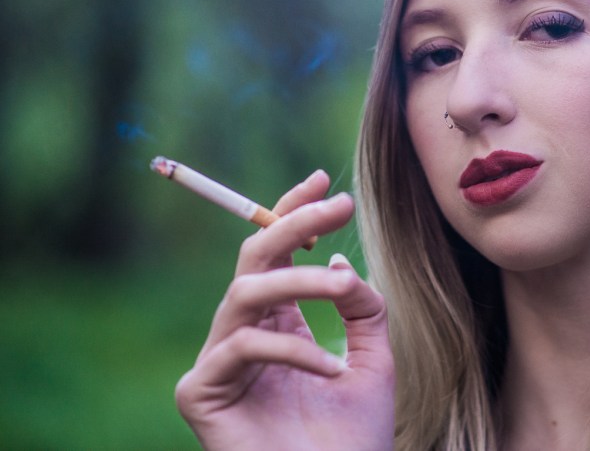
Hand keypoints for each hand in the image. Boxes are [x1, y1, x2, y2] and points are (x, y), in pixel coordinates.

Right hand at [175, 170, 394, 450]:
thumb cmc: (353, 438)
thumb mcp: (373, 358)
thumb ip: (362, 308)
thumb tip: (339, 264)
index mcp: (278, 324)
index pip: (276, 255)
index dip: (293, 213)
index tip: (324, 181)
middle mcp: (245, 335)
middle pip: (253, 259)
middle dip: (292, 223)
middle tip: (338, 204)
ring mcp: (219, 363)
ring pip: (246, 293)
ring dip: (300, 282)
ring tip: (344, 291)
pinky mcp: (200, 395)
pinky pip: (241, 348)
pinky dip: (292, 352)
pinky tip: (332, 372)